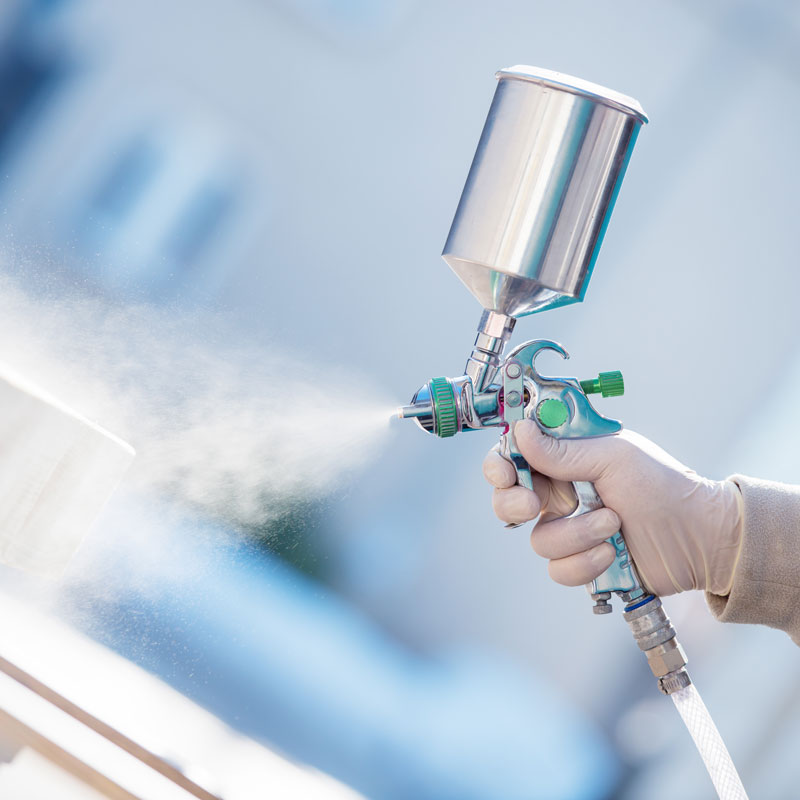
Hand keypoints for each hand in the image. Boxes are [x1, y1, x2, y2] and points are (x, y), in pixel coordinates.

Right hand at [483, 419, 742, 596]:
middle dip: (515, 504)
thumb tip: (520, 431)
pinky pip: (558, 569)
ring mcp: (569, 529)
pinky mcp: (581, 562)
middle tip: (534, 506)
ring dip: (575, 534)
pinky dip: (585, 562)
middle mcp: (561, 493)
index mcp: (566, 458)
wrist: (700, 538)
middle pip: (507, 500)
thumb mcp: (613, 458)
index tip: (505, 473)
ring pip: (537, 540)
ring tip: (613, 524)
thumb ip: (563, 451)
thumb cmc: (663, 486)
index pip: (515, 455)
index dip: (500, 463)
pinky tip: (612, 553)